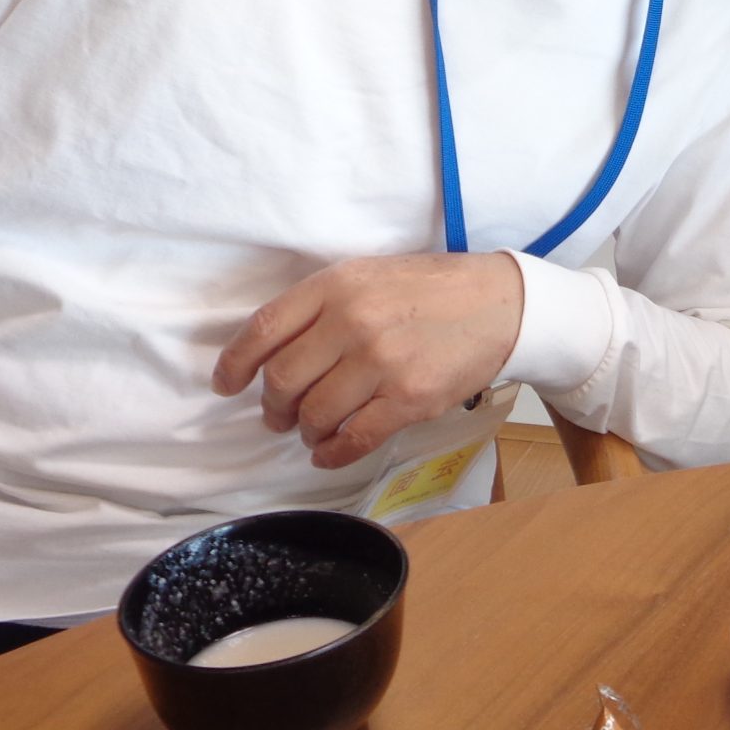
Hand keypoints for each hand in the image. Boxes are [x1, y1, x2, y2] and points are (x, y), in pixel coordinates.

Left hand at [213, 253, 523, 469]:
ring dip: (305, 430)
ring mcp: (381, 363)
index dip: (235, 363)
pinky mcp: (409, 399)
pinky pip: (353, 438)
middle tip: (279, 415)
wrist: (502, 304)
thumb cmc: (431, 290)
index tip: (227, 385)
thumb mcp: (369, 276)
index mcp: (338, 285)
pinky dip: (331, 453)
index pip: (264, 329)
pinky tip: (328, 453)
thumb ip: (322, 306)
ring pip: (314, 413)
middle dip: (273, 407)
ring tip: (313, 429)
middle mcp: (353, 322)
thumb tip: (273, 353)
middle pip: (283, 379)